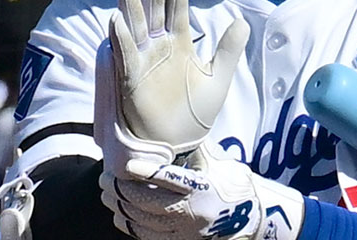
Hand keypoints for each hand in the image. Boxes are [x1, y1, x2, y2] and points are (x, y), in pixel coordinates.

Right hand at [94, 0, 249, 169]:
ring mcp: (143, 61)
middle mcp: (158, 47)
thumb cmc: (196, 113)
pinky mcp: (130, 79)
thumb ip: (228, 50)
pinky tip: (116, 20)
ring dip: (131, 6)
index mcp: (180, 44)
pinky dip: (121, 39)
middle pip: (154, 11)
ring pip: (135, 27)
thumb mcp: (218, 78)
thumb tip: (243, 21)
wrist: (180, 145)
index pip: (177, 10)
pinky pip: (124, 55)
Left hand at [99, 143, 304, 239]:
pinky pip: (146, 236)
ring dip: (121, 205)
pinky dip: (129, 224)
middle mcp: (191, 212)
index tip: (128, 164)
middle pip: (149, 201)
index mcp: (203, 189)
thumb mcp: (221, 165)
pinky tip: (118, 213)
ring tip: (107, 192)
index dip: (148, 173)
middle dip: (123, 189)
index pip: (171, 180)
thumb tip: (178, 128)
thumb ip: (198, 150)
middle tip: (106, 176)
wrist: (249, 221)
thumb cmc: (234, 187)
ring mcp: (183, 230)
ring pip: (143, 220)